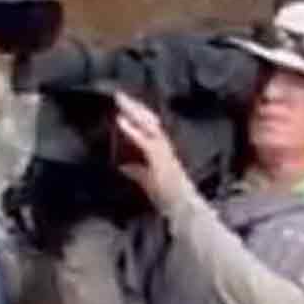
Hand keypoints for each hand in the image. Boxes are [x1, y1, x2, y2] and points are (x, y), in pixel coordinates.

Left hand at [113, 91, 191, 207]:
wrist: (183, 208)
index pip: (150, 126)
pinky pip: (145, 141)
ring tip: (121, 102)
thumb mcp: (148, 181)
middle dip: (134, 107)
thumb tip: (124, 166)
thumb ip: (136, 172)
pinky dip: (133, 131)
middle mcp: (164, 147)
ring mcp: (163, 152)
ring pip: (149, 126)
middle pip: (150, 120)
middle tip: (119, 95)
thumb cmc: (169, 197)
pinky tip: (121, 122)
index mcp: (162, 150)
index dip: (138, 114)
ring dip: (134, 113)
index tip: (125, 102)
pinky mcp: (160, 159)